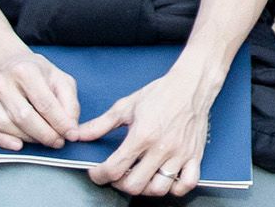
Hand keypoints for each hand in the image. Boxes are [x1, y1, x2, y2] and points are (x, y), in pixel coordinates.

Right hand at [0, 47, 78, 150]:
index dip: (60, 123)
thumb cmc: (35, 72)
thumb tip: (71, 126)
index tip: (71, 135)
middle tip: (58, 142)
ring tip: (42, 139)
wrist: (6, 63)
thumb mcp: (59, 78)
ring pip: (6, 126)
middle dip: (45, 134)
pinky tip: (18, 144)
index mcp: (26, 71)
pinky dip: (3, 141)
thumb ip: (69, 101)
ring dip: (28, 138)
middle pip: (24, 117)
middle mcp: (3, 83)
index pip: (45, 104)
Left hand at [76, 60, 216, 198]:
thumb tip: (79, 134)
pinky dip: (176, 188)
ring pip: (159, 189)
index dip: (99, 175)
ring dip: (145, 188)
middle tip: (117, 174)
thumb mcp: (126, 106)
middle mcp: (162, 147)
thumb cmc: (161, 94)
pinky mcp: (195, 155)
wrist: (191, 85)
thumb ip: (100, 124)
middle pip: (134, 185)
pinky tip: (166, 179)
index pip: (114, 169)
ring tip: (140, 177)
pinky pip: (188, 183)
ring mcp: (180, 153)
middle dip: (119, 183)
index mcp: (142, 135)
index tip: (97, 172)